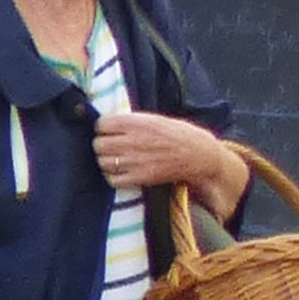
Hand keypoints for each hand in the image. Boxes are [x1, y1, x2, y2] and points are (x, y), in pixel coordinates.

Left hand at [96, 113, 241, 207]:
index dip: (104, 128)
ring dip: (107, 162)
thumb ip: (133, 121)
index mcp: (136, 122)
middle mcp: (132, 140)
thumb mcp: (156, 119)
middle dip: (103, 145)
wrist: (200, 156)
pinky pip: (111, 179)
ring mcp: (134, 160)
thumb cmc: (181, 135)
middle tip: (113, 147)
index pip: (101, 124)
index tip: (110, 131)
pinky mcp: (139, 177)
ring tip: (118, 160)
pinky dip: (113, 177)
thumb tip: (111, 124)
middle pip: (98, 144)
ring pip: (102, 162)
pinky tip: (122, 173)